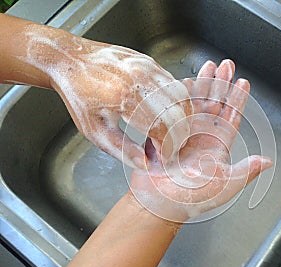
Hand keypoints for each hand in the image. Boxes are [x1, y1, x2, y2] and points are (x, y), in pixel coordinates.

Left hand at [22, 24, 191, 167]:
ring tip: (167, 134)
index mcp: (124, 97)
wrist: (69, 59)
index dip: (168, 148)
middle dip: (178, 137)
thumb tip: (144, 164)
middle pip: (178, 114)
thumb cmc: (78, 95)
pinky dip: (177, 105)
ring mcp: (149, 67)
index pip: (163, 128)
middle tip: (168, 148)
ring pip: (182, 99)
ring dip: (181, 120)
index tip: (163, 158)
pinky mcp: (152, 63)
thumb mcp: (94, 129)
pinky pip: (175, 87)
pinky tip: (164, 116)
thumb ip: (121, 149)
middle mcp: (141, 78)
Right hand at [129, 59, 272, 221]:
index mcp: (218, 146)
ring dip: (202, 84)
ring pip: (196, 102)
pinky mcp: (165, 132)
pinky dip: (180, 94)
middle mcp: (202, 136)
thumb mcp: (223, 184)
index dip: (238, 99)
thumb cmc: (191, 198)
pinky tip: (184, 81)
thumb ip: (245, 171)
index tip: (243, 81)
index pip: (232, 117)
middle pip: (215, 104)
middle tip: (226, 65)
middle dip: (221, 84)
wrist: (157, 203)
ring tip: (207, 67)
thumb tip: (267, 162)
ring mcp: (183, 133)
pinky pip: (174, 109)